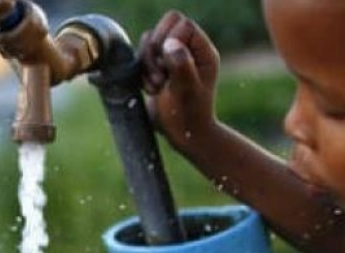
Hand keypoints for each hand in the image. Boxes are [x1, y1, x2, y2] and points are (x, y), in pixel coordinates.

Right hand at [138, 11, 219, 151]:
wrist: (183, 136)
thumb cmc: (190, 116)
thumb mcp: (187, 91)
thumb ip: (181, 65)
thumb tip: (170, 43)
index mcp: (202, 52)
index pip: (183, 24)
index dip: (169, 39)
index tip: (166, 66)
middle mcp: (189, 51)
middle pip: (166, 24)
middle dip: (154, 48)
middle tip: (159, 73)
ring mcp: (173, 58)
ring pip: (151, 39)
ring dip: (147, 62)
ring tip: (156, 86)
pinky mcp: (158, 67)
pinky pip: (142, 55)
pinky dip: (141, 70)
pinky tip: (150, 89)